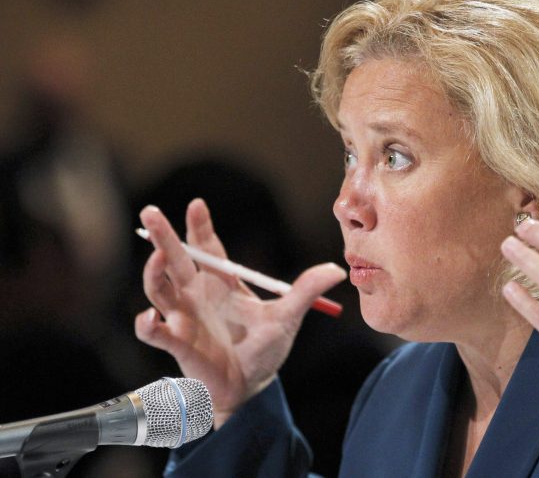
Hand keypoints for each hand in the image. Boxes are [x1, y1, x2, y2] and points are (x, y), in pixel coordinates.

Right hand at [134, 198, 345, 428]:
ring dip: (153, 272)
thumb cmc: (264, 350)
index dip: (199, 226)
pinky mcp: (178, 343)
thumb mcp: (288, 317)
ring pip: (157, 288)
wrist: (252, 388)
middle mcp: (197, 295)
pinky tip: (150, 318)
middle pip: (174, 259)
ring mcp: (184, 317)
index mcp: (221, 283)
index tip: (197, 204)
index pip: (206, 247)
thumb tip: (338, 269)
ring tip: (157, 258)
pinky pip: (154, 333)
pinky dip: (147, 325)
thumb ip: (307, 291)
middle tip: (150, 211)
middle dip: (162, 235)